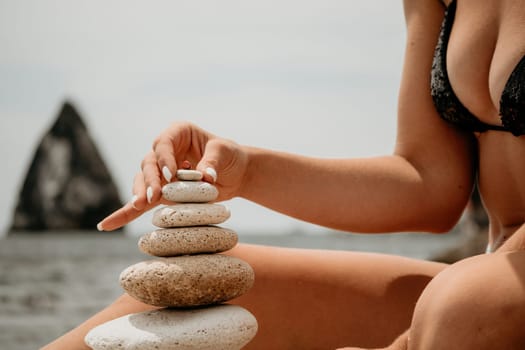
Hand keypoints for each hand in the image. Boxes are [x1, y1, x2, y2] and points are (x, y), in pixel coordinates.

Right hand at [97, 121, 248, 230]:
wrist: (235, 173)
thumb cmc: (229, 156)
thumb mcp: (224, 153)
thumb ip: (212, 162)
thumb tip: (205, 178)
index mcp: (178, 133)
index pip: (164, 143)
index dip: (164, 158)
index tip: (172, 175)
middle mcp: (164, 151)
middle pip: (149, 163)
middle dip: (150, 180)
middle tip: (154, 196)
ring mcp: (159, 172)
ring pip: (142, 181)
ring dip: (140, 194)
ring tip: (141, 205)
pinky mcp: (161, 192)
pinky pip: (140, 201)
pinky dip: (125, 213)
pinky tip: (106, 225)